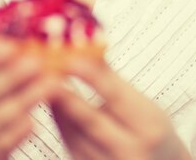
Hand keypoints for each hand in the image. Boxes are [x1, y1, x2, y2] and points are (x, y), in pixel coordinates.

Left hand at [50, 58, 191, 159]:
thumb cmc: (152, 129)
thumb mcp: (144, 104)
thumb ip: (113, 81)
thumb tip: (88, 46)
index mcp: (149, 126)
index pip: (116, 96)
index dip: (92, 76)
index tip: (71, 57)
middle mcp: (132, 151)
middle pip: (92, 120)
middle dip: (65, 95)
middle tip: (45, 72)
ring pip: (75, 136)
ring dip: (58, 109)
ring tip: (43, 84)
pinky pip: (72, 147)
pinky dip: (60, 125)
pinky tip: (53, 106)